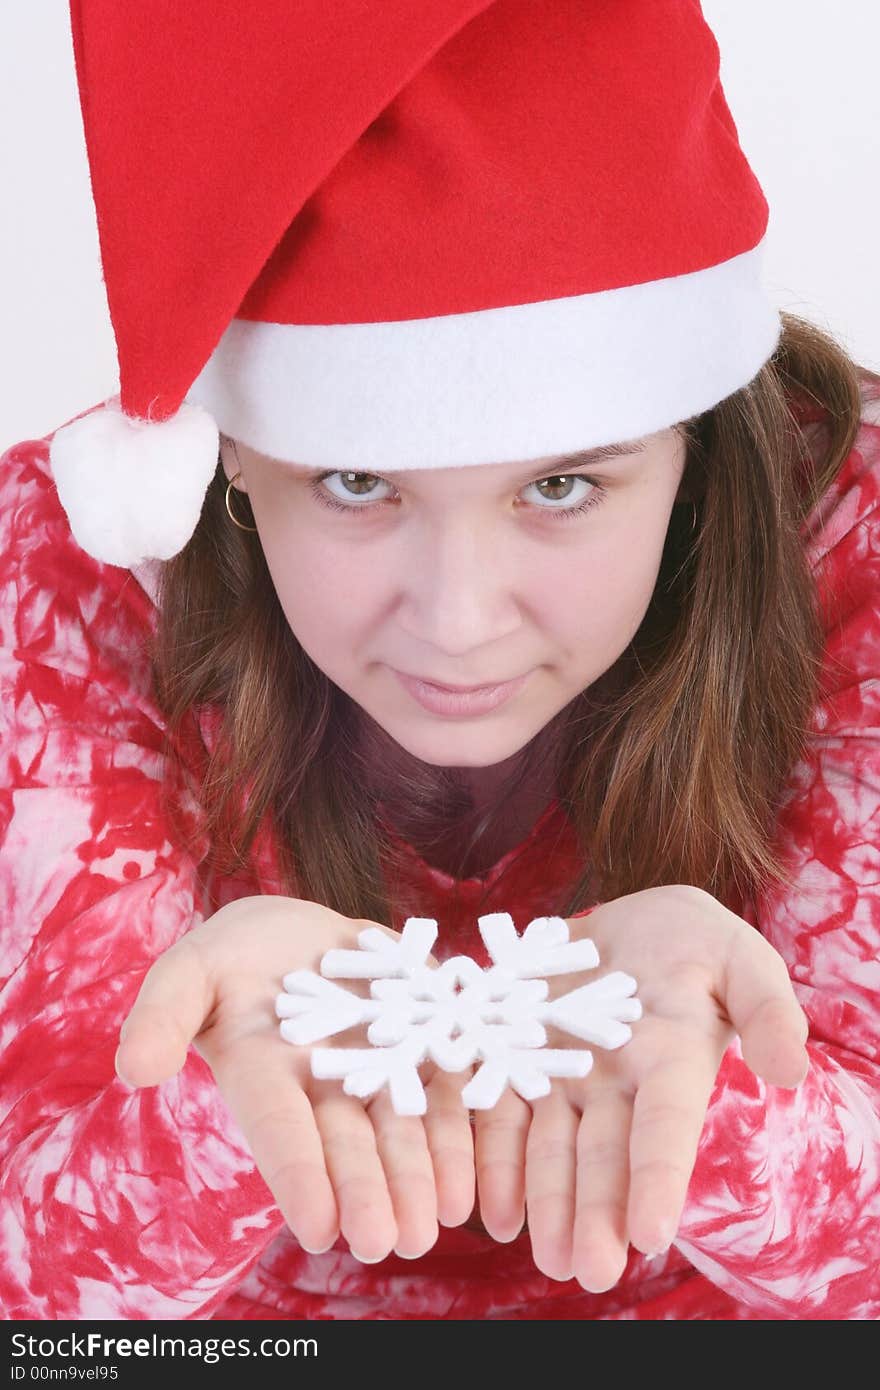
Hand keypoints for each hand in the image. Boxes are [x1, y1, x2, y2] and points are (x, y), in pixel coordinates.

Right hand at [115, 895, 475, 1260]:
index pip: (280, 1131)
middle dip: (368, 1191)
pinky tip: (479, 1169)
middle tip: (386, 1241)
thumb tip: (135, 1068)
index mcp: (264, 1076)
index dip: (299, 1178)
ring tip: (440, 1218)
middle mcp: (322, 1085)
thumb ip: (162, 1013)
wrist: (296, 933)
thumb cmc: (231, 958)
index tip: (320, 1228)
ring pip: (402, 1126)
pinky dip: (465, 1125)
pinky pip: (447, 1085)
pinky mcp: (422, 1038)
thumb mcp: (188, 971)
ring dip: (422, 1173)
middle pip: (348, 1143)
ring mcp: (376, 1064)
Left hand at [470, 885, 809, 1290]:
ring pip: (552, 1146)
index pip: (667, 1127)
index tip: (652, 1233)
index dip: (659, 1177)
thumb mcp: (742, 959)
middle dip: (597, 1215)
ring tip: (545, 1257)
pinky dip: (496, 1161)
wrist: (633, 920)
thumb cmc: (697, 945)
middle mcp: (616, 1081)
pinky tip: (493, 1212)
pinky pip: (503, 1113)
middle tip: (588, 1272)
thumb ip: (767, 1008)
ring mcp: (564, 1072)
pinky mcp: (519, 1055)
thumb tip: (790, 1070)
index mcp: (672, 1061)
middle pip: (604, 1155)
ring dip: (547, 1203)